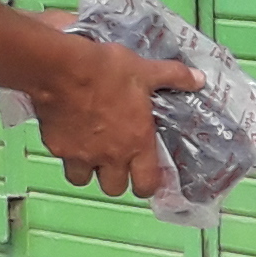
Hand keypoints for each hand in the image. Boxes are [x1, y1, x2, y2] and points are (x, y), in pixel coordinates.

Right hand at [24, 27, 197, 198]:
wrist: (63, 68)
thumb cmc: (106, 71)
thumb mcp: (146, 71)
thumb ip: (174, 77)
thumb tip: (197, 78)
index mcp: (137, 142)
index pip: (146, 185)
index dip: (146, 186)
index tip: (144, 179)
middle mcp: (110, 155)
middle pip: (114, 188)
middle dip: (115, 179)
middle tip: (115, 162)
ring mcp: (82, 154)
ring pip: (84, 179)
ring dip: (88, 170)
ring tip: (89, 152)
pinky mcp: (57, 147)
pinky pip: (62, 159)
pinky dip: (65, 152)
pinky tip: (68, 134)